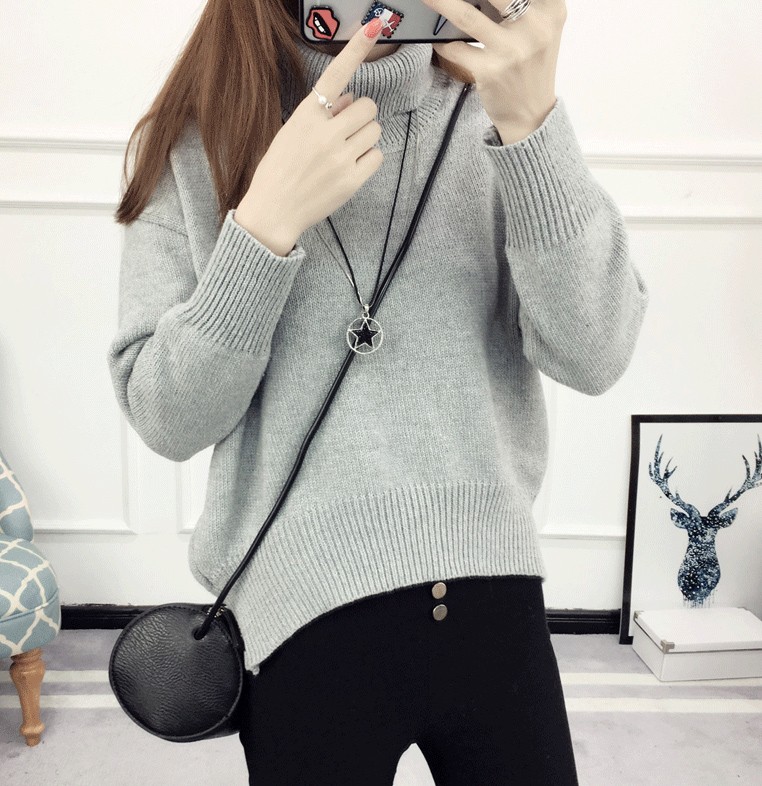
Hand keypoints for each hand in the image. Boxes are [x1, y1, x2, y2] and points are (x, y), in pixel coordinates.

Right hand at [239, 19, 387, 249]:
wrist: (273, 212)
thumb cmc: (279, 170)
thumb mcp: (292, 133)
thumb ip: (323, 114)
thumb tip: (354, 100)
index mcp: (306, 116)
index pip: (336, 76)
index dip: (356, 49)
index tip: (373, 26)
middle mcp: (325, 133)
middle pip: (368, 107)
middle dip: (362, 116)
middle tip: (347, 130)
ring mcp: (340, 157)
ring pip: (375, 130)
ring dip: (365, 137)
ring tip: (344, 152)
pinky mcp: (352, 180)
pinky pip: (376, 156)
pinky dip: (368, 159)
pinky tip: (349, 168)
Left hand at [420, 0, 566, 142]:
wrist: (531, 113)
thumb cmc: (531, 65)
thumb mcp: (541, 26)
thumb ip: (522, 3)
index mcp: (551, 8)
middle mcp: (535, 26)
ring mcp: (512, 50)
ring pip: (466, 15)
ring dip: (440, 2)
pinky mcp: (491, 72)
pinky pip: (456, 48)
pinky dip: (444, 42)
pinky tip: (440, 39)